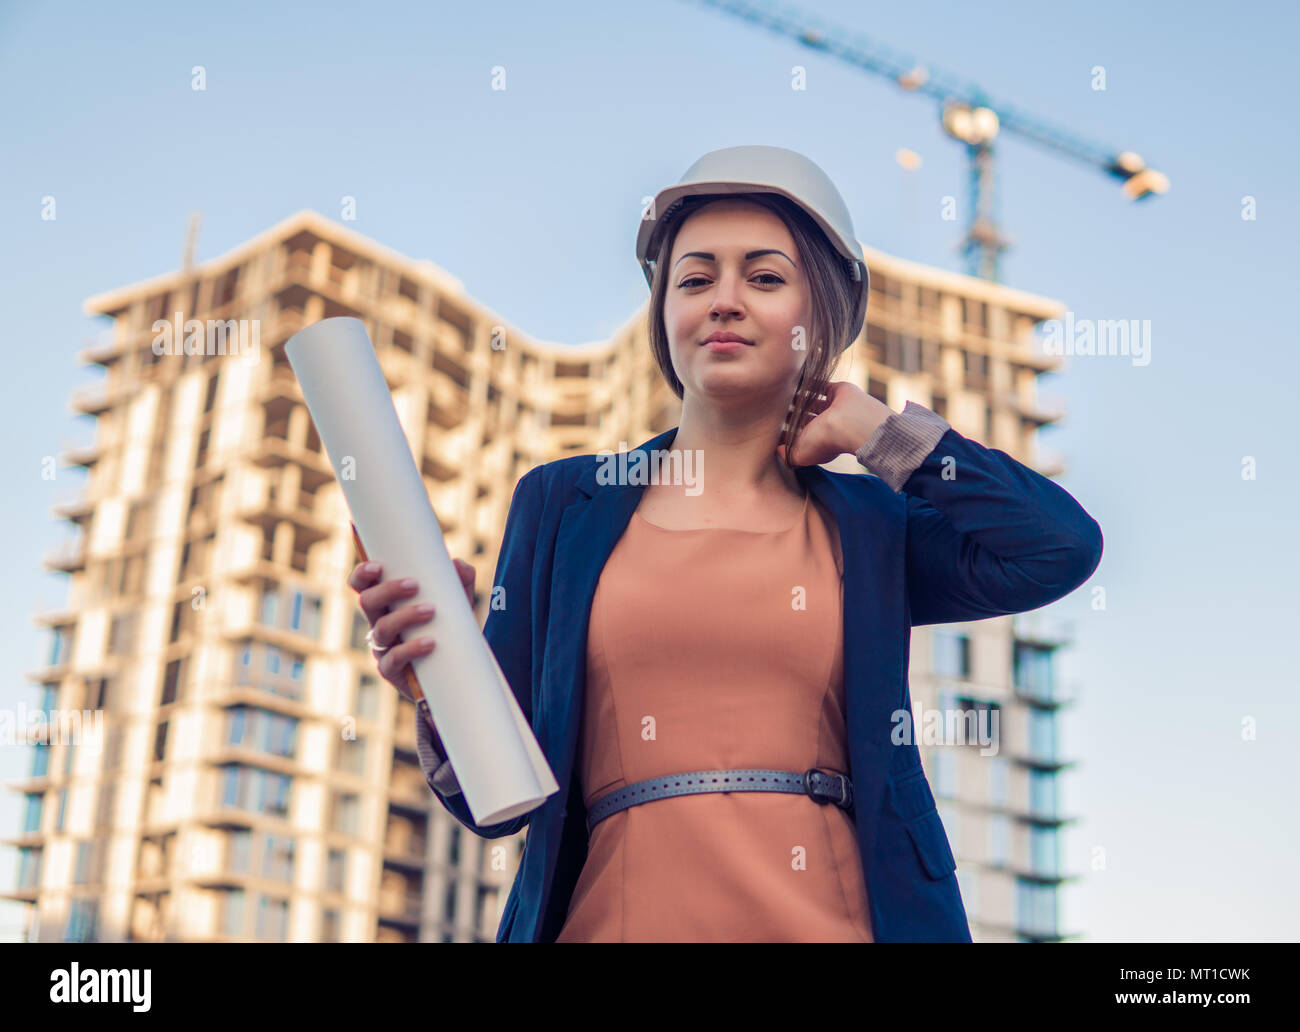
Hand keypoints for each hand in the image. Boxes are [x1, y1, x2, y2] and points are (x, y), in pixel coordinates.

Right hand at [347, 558, 476, 700]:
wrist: (453, 670)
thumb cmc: (448, 627)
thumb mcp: (456, 601)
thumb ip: (460, 580)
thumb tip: (459, 565)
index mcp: (387, 603)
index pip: (363, 586)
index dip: (362, 574)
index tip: (378, 566)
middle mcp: (379, 622)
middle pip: (367, 602)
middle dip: (388, 590)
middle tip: (414, 585)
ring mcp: (383, 647)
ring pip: (382, 628)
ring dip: (404, 616)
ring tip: (430, 610)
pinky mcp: (391, 670)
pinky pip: (393, 659)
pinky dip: (410, 649)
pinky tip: (429, 643)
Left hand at [777, 380, 892, 466]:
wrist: (850, 424)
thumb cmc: (824, 442)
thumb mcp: (798, 455)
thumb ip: (784, 455)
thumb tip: (775, 451)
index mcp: (816, 440)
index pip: (796, 436)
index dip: (783, 432)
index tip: (767, 426)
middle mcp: (824, 424)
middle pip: (802, 417)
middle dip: (788, 412)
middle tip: (769, 405)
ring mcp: (831, 407)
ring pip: (810, 400)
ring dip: (797, 396)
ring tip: (778, 390)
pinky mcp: (836, 391)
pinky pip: (820, 384)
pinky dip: (809, 382)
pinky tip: (793, 379)